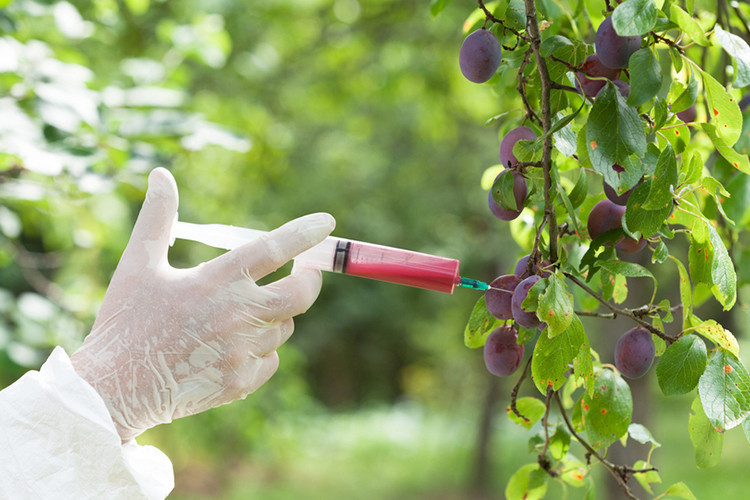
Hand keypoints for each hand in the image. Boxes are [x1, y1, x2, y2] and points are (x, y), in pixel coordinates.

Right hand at [71, 168, 334, 441]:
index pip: (274, 249)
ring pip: (283, 327)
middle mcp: (237, 315)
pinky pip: (270, 360)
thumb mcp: (137, 265)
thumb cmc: (124, 322)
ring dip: (275, 316)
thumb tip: (160, 174)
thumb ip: (157, 218)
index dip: (305, 233)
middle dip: (310, 280)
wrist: (113, 391)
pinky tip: (232, 348)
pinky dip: (260, 350)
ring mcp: (241, 352)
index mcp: (216, 281)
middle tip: (305, 272)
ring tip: (243, 314)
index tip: (327, 222)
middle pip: (300, 294)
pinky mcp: (241, 382)